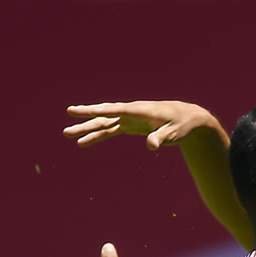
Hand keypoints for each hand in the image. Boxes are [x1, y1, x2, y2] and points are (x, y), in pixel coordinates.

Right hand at [62, 100, 211, 150]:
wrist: (187, 118)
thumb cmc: (181, 124)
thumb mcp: (173, 133)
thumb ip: (161, 138)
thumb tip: (151, 146)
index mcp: (139, 110)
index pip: (115, 110)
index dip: (98, 110)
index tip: (80, 110)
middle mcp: (131, 112)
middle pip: (105, 115)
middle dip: (86, 116)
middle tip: (68, 115)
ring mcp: (129, 119)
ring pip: (104, 123)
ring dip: (87, 128)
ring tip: (67, 134)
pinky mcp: (130, 126)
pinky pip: (110, 131)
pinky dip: (97, 136)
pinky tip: (83, 142)